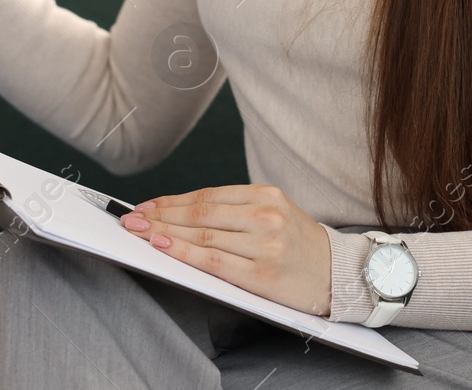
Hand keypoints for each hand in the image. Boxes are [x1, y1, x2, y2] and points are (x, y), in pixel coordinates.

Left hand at [119, 184, 332, 316]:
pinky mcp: (263, 273)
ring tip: (140, 232)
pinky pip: (214, 261)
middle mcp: (265, 216)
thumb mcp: (273, 214)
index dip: (170, 201)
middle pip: (200, 213)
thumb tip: (180, 212)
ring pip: (202, 234)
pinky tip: (164, 246)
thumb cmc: (299, 245)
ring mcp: (265, 245)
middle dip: (159, 215)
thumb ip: (233, 210)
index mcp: (266, 195)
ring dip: (165, 232)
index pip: (206, 196)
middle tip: (130, 218)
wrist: (340, 275)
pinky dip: (184, 252)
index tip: (144, 206)